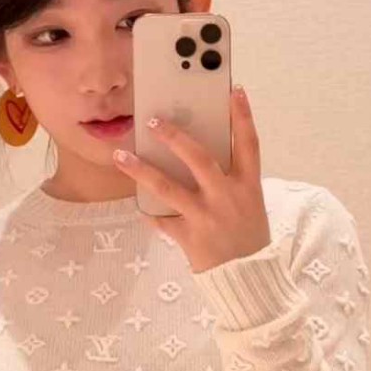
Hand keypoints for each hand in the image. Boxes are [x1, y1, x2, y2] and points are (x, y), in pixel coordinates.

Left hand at [113, 85, 271, 272]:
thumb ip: (230, 180)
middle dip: (175, 137)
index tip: (234, 90)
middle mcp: (227, 197)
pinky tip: (137, 203)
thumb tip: (196, 154)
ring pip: (168, 187)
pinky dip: (150, 212)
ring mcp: (207, 217)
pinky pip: (162, 220)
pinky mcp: (190, 237)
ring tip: (121, 156)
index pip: (248, 144)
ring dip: (141, 170)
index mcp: (248, 186)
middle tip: (153, 121)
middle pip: (199, 158)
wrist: (248, 280)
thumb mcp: (249, 204)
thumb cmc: (247, 237)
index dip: (243, 116)